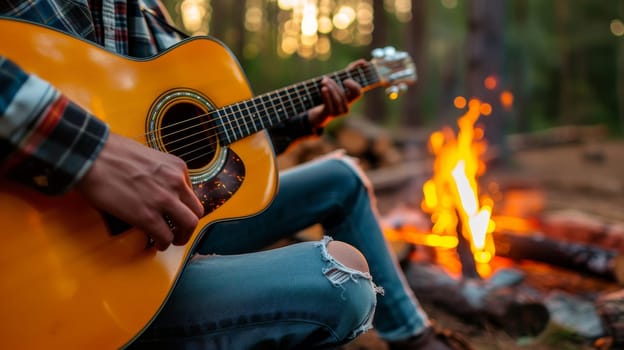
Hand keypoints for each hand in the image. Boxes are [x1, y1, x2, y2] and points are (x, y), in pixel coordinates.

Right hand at [76, 133, 203, 250]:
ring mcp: (164, 200)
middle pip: (196, 211)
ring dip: (182, 237)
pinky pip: (165, 237)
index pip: (191, 193)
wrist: (90, 156)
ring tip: (171, 241)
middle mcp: (176, 182)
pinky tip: (156, 243)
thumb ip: (159, 171)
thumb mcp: (148, 155)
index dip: (183, 206)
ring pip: (189, 225)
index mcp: (177, 166)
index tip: (176, 212)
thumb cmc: (111, 152)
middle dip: (189, 225)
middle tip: (180, 231)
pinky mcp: (147, 216)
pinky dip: (163, 243)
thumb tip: (157, 185)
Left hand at [307, 60, 364, 127]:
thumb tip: (363, 62)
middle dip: (334, 85)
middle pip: (344, 95)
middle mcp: (346, 106)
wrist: (319, 111)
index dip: (353, 86)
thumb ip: (352, 69)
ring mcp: (339, 112)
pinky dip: (326, 96)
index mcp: (351, 99)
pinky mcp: (330, 114)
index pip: (358, 93)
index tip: (345, 80)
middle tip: (326, 78)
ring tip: (323, 81)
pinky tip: (323, 89)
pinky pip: (329, 105)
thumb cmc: (332, 93)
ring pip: (337, 99)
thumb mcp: (341, 80)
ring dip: (330, 88)